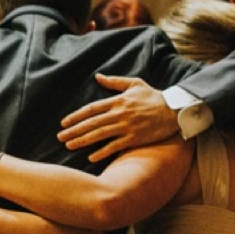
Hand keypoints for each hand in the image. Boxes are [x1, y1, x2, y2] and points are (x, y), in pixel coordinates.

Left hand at [58, 76, 179, 162]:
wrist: (174, 110)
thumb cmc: (154, 96)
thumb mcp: (135, 84)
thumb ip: (115, 82)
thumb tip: (97, 76)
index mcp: (118, 101)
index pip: (92, 109)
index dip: (76, 116)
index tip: (64, 122)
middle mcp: (120, 114)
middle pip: (92, 123)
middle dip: (74, 130)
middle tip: (60, 137)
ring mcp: (127, 127)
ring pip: (100, 135)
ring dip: (83, 141)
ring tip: (69, 146)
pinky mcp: (135, 138)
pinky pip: (115, 146)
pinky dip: (102, 152)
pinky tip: (91, 157)